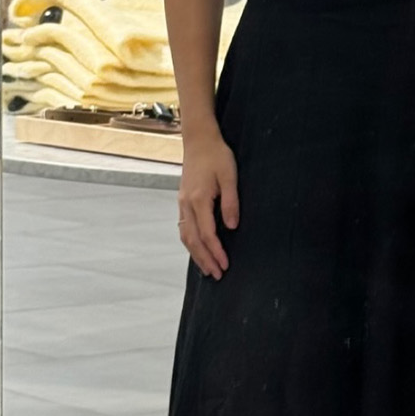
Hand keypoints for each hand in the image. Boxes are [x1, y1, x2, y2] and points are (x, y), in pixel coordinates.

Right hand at [178, 125, 238, 279]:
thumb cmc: (216, 155)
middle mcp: (187, 204)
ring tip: (207, 269)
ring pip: (185, 236)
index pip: (207, 233)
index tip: (225, 265)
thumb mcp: (230, 176)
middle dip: (205, 259)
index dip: (216, 251)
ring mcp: (182, 203)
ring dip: (196, 254)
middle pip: (193, 240)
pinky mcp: (182, 201)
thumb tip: (232, 226)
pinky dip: (190, 243)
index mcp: (199, 199)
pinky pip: (183, 228)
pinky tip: (197, 250)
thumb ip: (231, 202)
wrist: (199, 139)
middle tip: (217, 275)